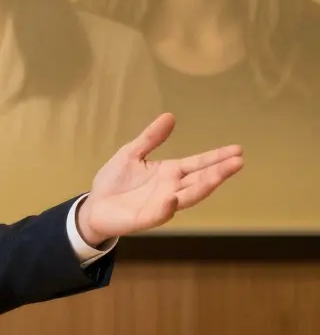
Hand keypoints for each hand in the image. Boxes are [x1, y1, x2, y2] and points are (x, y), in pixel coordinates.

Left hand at [77, 113, 243, 245]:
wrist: (95, 206)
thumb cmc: (115, 181)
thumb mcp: (131, 153)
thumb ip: (151, 138)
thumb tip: (170, 116)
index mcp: (169, 172)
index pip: (198, 163)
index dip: (216, 157)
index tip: (237, 150)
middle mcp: (171, 188)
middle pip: (200, 180)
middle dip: (219, 172)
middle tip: (238, 161)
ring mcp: (161, 205)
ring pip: (188, 196)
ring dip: (204, 186)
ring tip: (220, 175)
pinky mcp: (145, 219)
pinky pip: (159, 214)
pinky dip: (167, 207)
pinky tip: (173, 198)